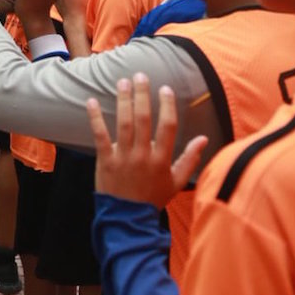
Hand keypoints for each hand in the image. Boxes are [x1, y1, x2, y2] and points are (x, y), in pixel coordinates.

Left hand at [87, 73, 208, 208]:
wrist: (128, 219)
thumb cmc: (153, 198)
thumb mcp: (177, 181)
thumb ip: (190, 159)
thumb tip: (203, 139)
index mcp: (162, 159)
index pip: (167, 126)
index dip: (166, 105)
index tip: (164, 89)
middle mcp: (143, 155)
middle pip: (143, 119)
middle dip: (142, 95)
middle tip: (141, 75)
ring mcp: (123, 157)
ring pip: (123, 124)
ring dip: (122, 100)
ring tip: (122, 81)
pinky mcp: (105, 161)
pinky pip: (99, 135)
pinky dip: (95, 118)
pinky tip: (91, 101)